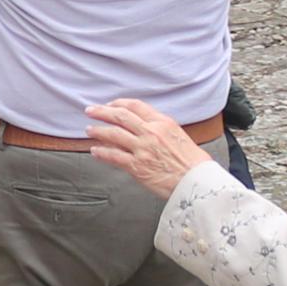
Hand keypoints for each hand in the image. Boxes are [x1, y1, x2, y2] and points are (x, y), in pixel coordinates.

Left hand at [81, 100, 207, 198]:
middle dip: (102, 112)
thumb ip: (161, 130)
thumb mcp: (180, 136)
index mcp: (163, 123)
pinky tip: (95, 151)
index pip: (136, 106)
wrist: (198, 182)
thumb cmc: (193, 163)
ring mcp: (143, 149)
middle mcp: (151, 132)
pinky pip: (114, 156)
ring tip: (89, 130)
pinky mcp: (137, 166)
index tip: (110, 104)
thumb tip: (147, 128)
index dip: (119, 103)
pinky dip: (102, 152)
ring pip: (113, 134)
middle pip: (120, 116)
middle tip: (90, 111)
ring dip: (98, 131)